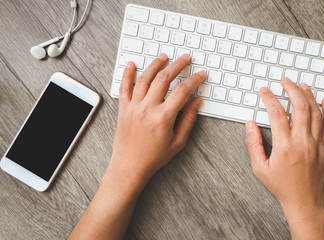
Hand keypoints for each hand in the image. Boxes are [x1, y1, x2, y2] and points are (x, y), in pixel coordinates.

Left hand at [106, 53, 205, 192]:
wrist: (129, 167)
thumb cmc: (153, 157)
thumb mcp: (177, 142)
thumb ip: (188, 119)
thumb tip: (196, 102)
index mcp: (163, 117)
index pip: (182, 91)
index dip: (193, 80)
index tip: (200, 75)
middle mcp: (147, 108)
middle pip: (164, 78)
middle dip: (177, 65)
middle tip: (185, 59)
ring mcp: (133, 107)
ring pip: (145, 78)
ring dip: (156, 64)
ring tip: (164, 57)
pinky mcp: (123, 109)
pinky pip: (124, 86)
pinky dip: (127, 74)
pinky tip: (132, 64)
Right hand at [245, 78, 323, 238]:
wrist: (305, 203)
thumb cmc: (282, 187)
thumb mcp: (260, 168)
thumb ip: (253, 144)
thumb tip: (250, 125)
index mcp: (284, 146)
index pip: (276, 113)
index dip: (269, 98)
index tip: (265, 91)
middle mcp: (302, 141)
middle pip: (299, 106)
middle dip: (291, 89)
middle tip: (285, 81)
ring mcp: (317, 143)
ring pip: (315, 112)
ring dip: (308, 95)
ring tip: (301, 86)